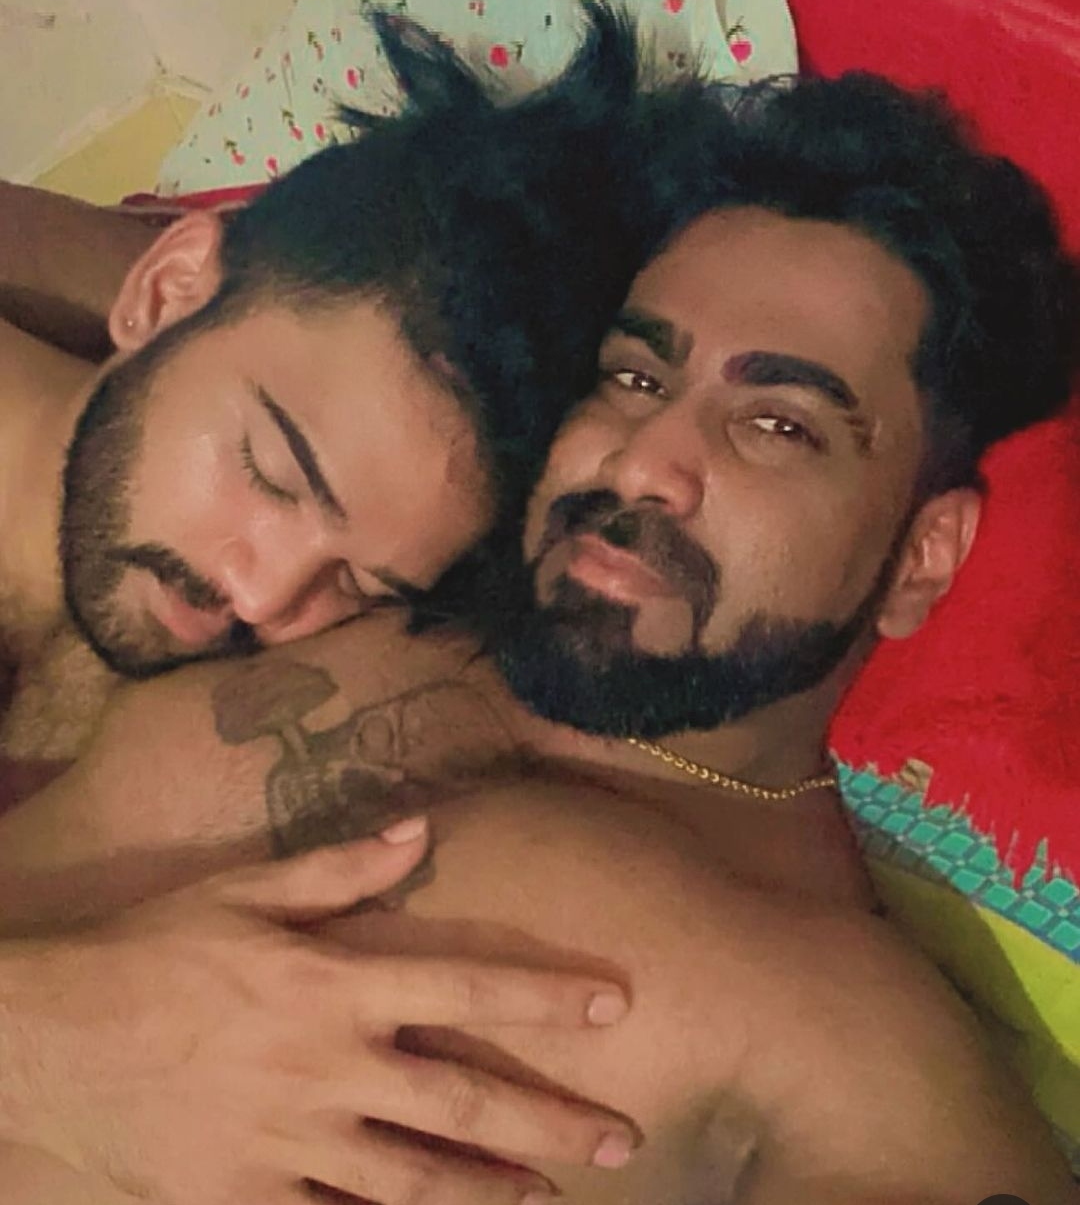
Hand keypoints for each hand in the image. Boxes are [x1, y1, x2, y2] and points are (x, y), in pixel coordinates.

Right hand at [0, 820, 634, 1204]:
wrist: (48, 1040)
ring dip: (491, 1190)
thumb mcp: (242, 891)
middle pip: (463, 1102)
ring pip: (414, 1180)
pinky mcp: (247, 1196)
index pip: (465, 988)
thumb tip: (421, 832)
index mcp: (333, 984)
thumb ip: (339, 868)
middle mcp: (326, 1067)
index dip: (545, 997)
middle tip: (623, 1138)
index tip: (614, 1005)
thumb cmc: (154, 951)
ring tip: (551, 1196)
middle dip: (551, 1122)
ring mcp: (289, 1142)